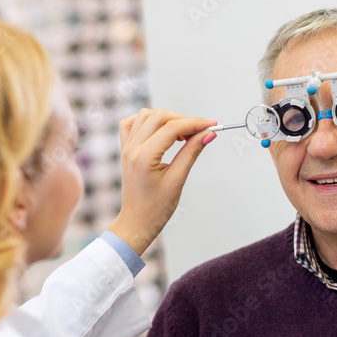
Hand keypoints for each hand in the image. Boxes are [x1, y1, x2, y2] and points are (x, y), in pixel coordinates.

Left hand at [106, 108, 216, 255]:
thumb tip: (207, 135)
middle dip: (183, 120)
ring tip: (183, 134)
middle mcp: (132, 148)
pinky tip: (161, 130)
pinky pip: (132, 123)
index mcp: (144, 157)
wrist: (137, 221)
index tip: (210, 125)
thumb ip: (192, 153)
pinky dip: (148, 120)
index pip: (172, 128)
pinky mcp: (126, 149)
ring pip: (146, 115)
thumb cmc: (155, 208)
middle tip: (200, 131)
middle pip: (159, 117)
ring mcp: (127, 147)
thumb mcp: (178, 180)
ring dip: (167, 119)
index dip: (194, 123)